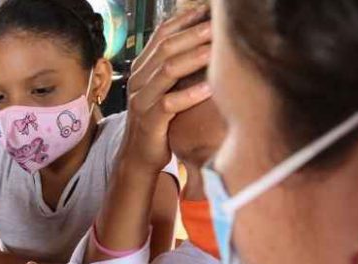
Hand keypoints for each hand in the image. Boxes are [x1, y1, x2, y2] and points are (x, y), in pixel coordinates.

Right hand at [122, 6, 212, 171]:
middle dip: (194, 33)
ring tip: (217, 48)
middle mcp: (139, 80)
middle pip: (165, 48)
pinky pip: (169, 104)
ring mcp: (142, 100)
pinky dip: (190, 94)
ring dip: (194, 57)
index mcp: (142, 69)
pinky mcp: (149, 121)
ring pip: (167, 71)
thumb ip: (175, 68)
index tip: (207, 9)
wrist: (139, 156)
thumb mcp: (164, 89)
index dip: (184, 19)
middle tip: (218, 24)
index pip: (161, 35)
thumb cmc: (159, 121)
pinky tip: (210, 87)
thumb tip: (204, 42)